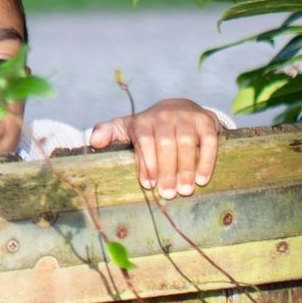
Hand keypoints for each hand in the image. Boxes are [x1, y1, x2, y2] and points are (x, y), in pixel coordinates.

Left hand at [89, 98, 222, 199]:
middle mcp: (164, 115)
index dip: (146, 163)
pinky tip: (201, 179)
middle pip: (166, 144)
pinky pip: (208, 141)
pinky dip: (206, 161)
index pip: (144, 140)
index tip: (148, 185)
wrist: (181, 108)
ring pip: (186, 143)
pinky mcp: (206, 121)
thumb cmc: (150, 128)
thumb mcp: (127, 128)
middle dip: (166, 171)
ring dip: (185, 169)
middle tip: (168, 194)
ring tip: (184, 190)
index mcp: (143, 120)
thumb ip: (108, 133)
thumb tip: (93, 142)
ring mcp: (187, 116)